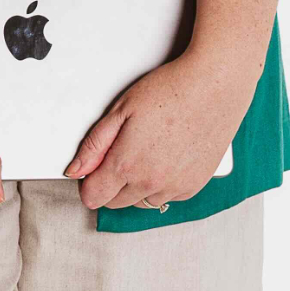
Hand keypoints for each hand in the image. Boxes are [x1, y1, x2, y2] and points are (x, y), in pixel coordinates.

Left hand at [62, 45, 257, 209]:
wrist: (214, 88)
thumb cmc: (170, 90)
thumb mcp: (121, 109)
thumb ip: (94, 144)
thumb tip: (75, 169)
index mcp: (127, 164)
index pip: (93, 196)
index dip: (88, 180)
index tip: (94, 165)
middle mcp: (151, 183)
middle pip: (115, 203)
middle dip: (110, 183)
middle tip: (121, 150)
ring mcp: (174, 188)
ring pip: (142, 202)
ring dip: (136, 185)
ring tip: (147, 149)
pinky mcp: (193, 187)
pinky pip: (167, 196)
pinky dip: (161, 183)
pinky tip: (166, 155)